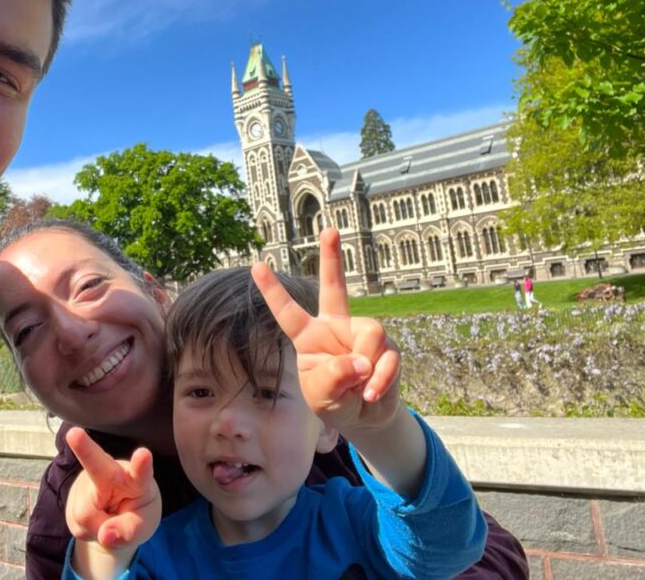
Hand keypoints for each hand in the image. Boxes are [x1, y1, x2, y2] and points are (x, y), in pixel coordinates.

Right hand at [65, 427, 161, 555]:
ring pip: (86, 515)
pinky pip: (79, 524)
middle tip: (73, 434)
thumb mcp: (142, 526)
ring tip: (108, 519)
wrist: (116, 517)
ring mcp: (88, 482)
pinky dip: (90, 531)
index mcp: (136, 478)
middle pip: (96, 462)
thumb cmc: (137, 512)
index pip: (140, 472)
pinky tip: (96, 520)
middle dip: (84, 448)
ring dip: (98, 528)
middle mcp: (110, 474)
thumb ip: (128, 531)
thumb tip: (104, 536)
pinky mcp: (73, 497)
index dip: (142, 464)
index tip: (143, 454)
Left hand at [251, 227, 401, 436]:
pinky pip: (388, 358)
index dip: (272, 290)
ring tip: (360, 390)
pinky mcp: (387, 347)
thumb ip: (333, 378)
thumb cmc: (333, 402)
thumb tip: (360, 361)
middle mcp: (335, 327)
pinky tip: (372, 394)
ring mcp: (362, 334)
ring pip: (372, 333)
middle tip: (328, 229)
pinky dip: (381, 380)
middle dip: (332, 258)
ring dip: (367, 366)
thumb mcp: (321, 396)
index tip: (256, 265)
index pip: (288, 311)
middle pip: (335, 287)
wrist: (363, 416)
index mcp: (308, 336)